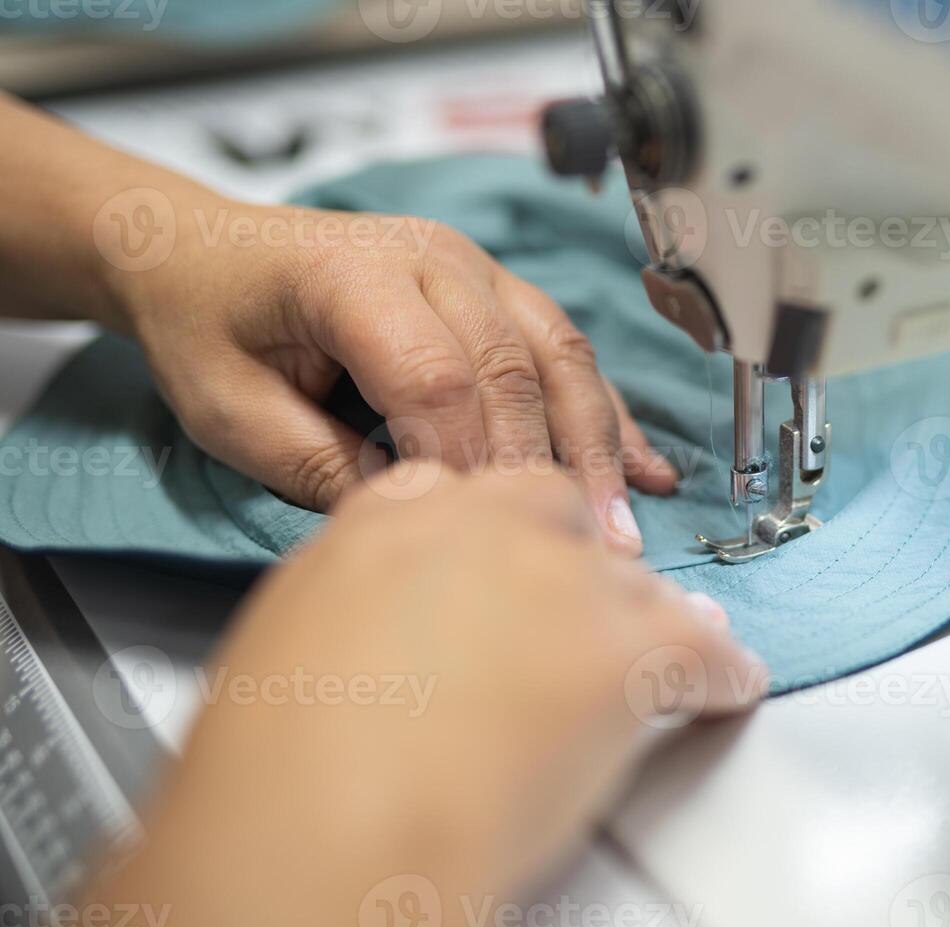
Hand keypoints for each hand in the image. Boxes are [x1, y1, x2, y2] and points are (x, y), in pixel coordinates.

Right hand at [41, 468, 765, 926]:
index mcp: (389, 521)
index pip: (465, 490)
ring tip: (668, 647)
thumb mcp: (286, 648)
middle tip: (581, 610)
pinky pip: (699, 650)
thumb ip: (352, 607)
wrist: (338, 822)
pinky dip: (717, 673)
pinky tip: (726, 685)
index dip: (494, 532)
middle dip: (575, 559)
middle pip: (561, 515)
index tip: (504, 562)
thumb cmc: (288, 766)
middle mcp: (484, 530)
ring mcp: (562, 583)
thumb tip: (384, 622)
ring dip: (649, 618)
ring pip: (634, 584)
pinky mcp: (626, 649)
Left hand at [107, 188, 675, 554]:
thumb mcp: (229, 412)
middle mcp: (430, 258)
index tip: (475, 538)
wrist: (201, 249)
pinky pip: (566, 348)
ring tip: (622, 525)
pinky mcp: (497, 289)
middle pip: (513, 366)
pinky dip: (607, 412)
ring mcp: (474, 267)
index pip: (435, 377)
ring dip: (597, 443)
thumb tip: (421, 520)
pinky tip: (646, 465)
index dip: (462, 463)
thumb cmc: (207, 326)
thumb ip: (319, 467)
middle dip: (548, 465)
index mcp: (352, 276)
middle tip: (581, 552)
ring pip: (560, 354)